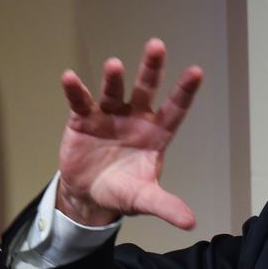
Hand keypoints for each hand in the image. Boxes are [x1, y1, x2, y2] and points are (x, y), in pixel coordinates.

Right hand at [56, 38, 202, 228]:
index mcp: (156, 134)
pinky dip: (76, 91)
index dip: (185, 92)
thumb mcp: (145, 199)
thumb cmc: (123, 191)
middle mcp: (135, 119)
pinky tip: (70, 77)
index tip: (197, 71)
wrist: (89, 195)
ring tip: (114, 65)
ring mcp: (109, 117)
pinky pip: (81, 102)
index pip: (175, 110)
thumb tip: (191, 223)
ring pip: (114, 92)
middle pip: (146, 90)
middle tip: (157, 45)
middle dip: (152, 69)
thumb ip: (166, 206)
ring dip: (113, 79)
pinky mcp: (83, 120)